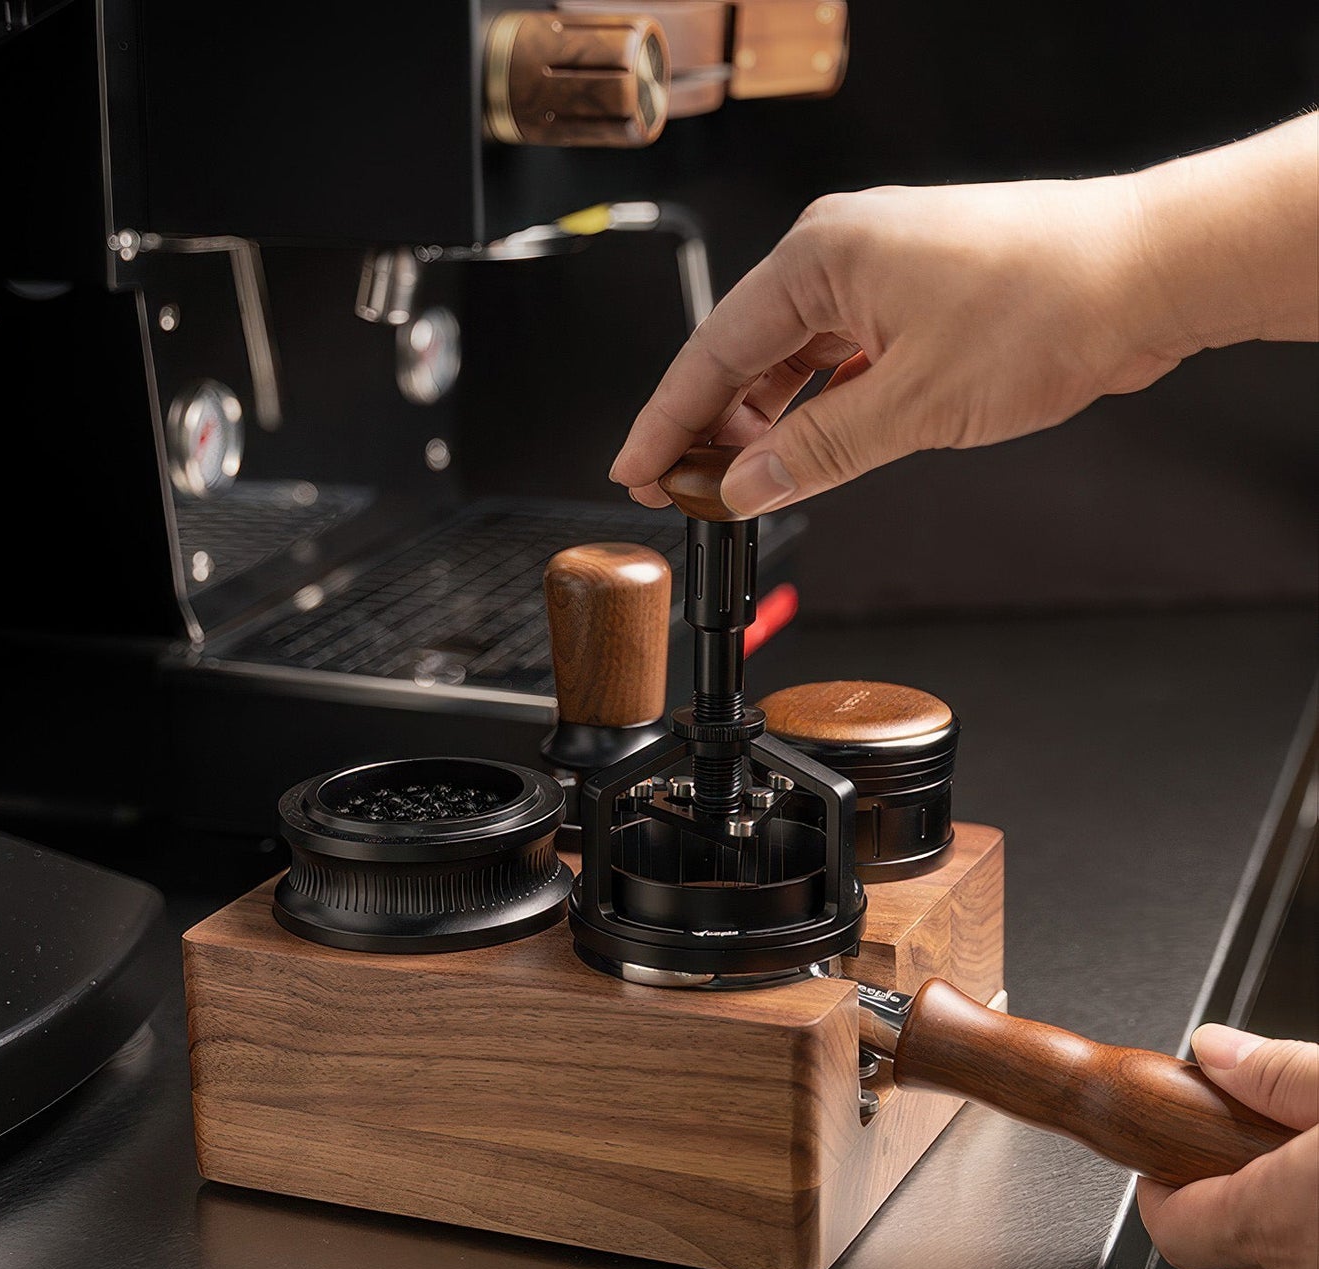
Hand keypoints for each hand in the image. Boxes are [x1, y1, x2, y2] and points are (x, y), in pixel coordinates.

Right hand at [610, 116, 1318, 516]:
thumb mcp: (910, 404)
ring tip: (744, 484)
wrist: (1152, 273)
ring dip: (768, 424)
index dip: (666, 421)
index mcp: (819, 259)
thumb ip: (815, 451)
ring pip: (795, 362)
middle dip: (713, 428)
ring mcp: (881, 276)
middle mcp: (841, 256)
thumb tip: (746, 485)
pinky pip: (842, 361)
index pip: (712, 351)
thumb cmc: (1045, 307)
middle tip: (688, 493)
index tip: (635, 471)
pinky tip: (807, 451)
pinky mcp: (918, 299)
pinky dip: (819, 409)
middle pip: (745, 355)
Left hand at [1136, 1025, 1318, 1268]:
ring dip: (1280, 1219)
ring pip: (1281, 1266)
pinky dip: (1317, 1236)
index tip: (1158, 1159)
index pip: (1172, 1226)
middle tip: (1238, 1148)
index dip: (1156, 1191)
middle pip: (1224, 1246)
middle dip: (1222, 1194)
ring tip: (1298, 1163)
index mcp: (1276, 1217)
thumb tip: (1215, 1051)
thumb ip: (1277, 1074)